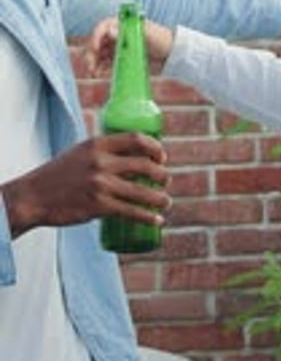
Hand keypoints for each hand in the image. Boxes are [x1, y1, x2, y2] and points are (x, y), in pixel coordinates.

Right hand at [2, 133, 171, 237]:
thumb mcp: (80, 152)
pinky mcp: (98, 206)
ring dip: (160, 198)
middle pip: (144, 165)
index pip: (136, 139)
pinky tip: (157, 220)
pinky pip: (130, 212)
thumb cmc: (58, 174)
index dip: (155, 148)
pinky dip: (148, 217)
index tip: (162, 157)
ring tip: (166, 202)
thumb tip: (130, 157)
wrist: (33, 197)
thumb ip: (103, 152)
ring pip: (141, 191)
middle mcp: (100, 162)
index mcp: (97, 144)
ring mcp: (100, 184)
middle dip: (161, 174)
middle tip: (165, 181)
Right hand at [86, 17, 173, 76]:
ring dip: (94, 62)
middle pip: (98, 41)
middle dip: (92, 53)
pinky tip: (101, 74)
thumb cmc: (161, 39)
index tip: (96, 48)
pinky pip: (107, 63)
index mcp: (122, 24)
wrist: (171, 53)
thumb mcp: (146, 34)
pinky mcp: (122, 58)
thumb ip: (128, 32)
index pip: (103, 27)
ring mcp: (119, 47)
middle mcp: (118, 34)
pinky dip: (102, 68)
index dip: (96, 36)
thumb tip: (110, 30)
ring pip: (100, 53)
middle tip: (91, 65)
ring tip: (94, 72)